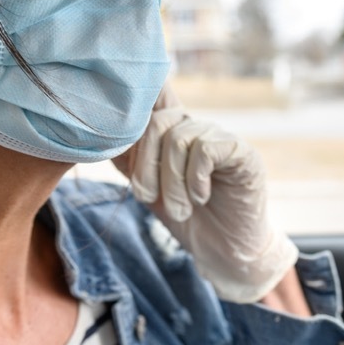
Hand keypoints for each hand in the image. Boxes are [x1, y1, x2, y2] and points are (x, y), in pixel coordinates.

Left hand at [113, 87, 297, 302]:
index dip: (136, 100)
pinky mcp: (243, 152)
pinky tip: (201, 197)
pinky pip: (206, 149)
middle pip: (156, 123)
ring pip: (179, 139)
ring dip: (172, 183)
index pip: (154, 94)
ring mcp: (220, 137)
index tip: (118, 121)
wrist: (223, 251)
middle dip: (145, 167)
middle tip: (148, 199)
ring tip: (180, 209)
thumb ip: (128, 161)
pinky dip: (195, 178)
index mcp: (172, 131)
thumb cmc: (187, 217)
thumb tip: (101, 137)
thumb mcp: (148, 189)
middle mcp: (196, 127)